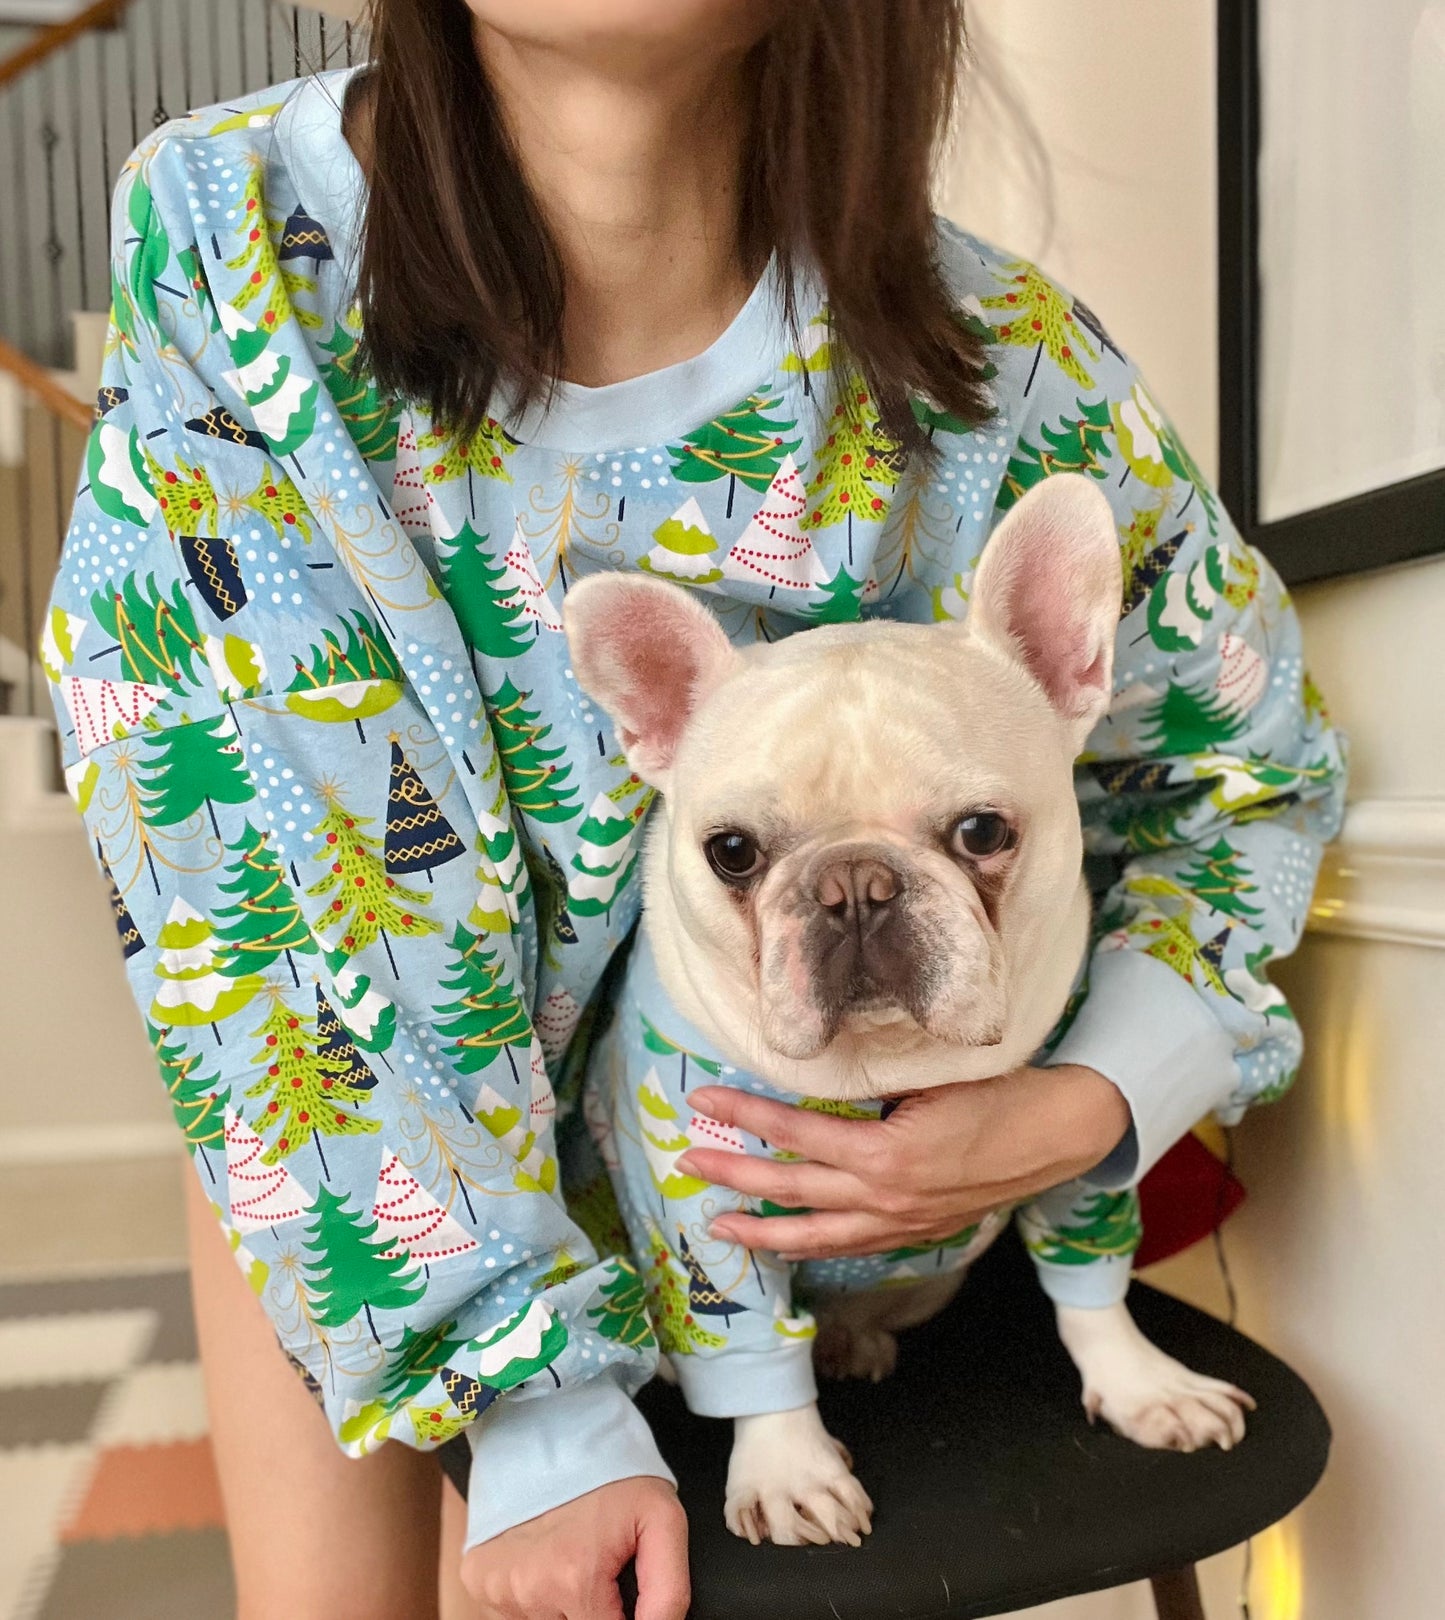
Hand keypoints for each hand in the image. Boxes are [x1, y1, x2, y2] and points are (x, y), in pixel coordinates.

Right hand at [461, 1475, 688, 1619]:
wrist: (555, 1431)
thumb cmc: (611, 1475)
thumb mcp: (663, 1520)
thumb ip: (669, 1592)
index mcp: (575, 1581)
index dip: (621, 1613)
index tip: (620, 1587)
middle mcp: (528, 1591)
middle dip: (593, 1609)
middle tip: (599, 1566)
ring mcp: (497, 1588)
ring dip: (562, 1605)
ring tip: (573, 1558)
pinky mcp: (477, 1580)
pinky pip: (513, 1612)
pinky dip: (533, 1596)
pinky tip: (546, 1561)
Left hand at [677, 1065, 1130, 1260]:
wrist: (1058, 1132)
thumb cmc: (998, 1090)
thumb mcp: (929, 1076)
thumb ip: (872, 1085)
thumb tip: (812, 1071)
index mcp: (887, 1154)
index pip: (795, 1134)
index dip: (745, 1116)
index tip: (705, 1101)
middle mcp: (886, 1197)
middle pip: (792, 1190)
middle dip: (734, 1176)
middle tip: (687, 1161)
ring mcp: (900, 1222)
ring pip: (815, 1235)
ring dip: (762, 1229)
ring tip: (718, 1223)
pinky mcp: (916, 1231)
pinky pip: (851, 1246)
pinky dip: (812, 1245)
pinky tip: (786, 1241)